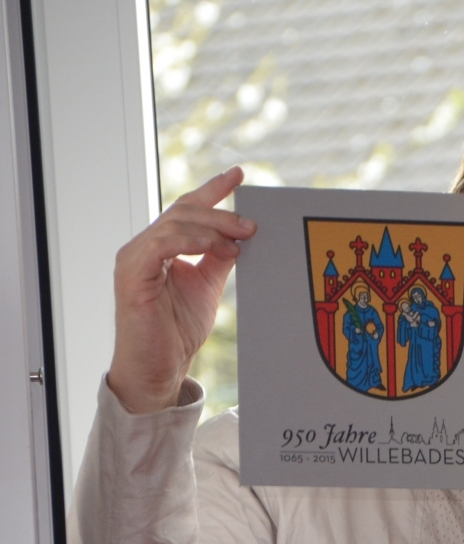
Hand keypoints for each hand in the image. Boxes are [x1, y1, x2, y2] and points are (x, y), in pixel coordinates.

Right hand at [107, 167, 254, 412]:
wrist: (158, 367)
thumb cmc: (176, 330)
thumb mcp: (207, 287)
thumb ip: (219, 260)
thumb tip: (240, 238)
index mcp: (162, 248)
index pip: (187, 210)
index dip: (212, 190)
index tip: (239, 175)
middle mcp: (145, 248)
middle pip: (183, 212)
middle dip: (221, 212)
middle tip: (252, 223)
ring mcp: (135, 259)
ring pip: (174, 224)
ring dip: (212, 227)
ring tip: (240, 238)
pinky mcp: (132, 276)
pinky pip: (161, 246)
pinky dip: (190, 241)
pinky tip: (216, 247)